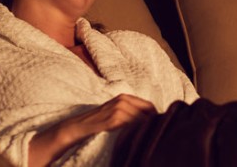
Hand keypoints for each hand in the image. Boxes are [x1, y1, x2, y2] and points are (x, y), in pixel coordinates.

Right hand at [29, 94, 155, 166]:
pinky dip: (136, 132)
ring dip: (145, 130)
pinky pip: (131, 126)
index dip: (156, 117)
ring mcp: (118, 108)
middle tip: (155, 135)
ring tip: (146, 139)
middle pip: (148, 112)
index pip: (150, 105)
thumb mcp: (117, 112)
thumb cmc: (99, 122)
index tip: (158, 127)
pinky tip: (135, 139)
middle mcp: (123, 100)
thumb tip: (152, 120)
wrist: (78, 127)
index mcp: (125, 97)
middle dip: (153, 124)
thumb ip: (132, 113)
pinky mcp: (114, 119)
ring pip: (141, 120)